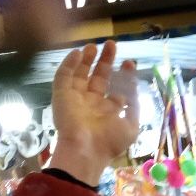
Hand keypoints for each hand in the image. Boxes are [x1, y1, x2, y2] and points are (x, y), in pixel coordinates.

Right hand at [44, 41, 139, 185]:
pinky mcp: (61, 95)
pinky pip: (63, 76)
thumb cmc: (110, 141)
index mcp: (108, 111)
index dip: (123, 75)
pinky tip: (77, 53)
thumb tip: (134, 91)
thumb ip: (134, 107)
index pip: (115, 88)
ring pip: (80, 74)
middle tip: (111, 44)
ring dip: (87, 59)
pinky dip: (69, 64)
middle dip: (105, 61)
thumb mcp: (131, 126)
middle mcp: (92, 103)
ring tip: (93, 45)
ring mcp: (76, 98)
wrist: (85, 151)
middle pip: (99, 77)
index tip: (129, 63)